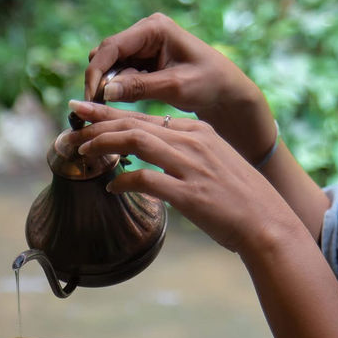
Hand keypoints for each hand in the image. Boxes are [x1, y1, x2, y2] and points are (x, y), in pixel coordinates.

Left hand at [66, 100, 300, 255]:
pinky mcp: (189, 194)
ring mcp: (191, 166)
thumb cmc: (240, 199)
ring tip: (81, 152)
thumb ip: (184, 155)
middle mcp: (193, 142)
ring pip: (137, 142)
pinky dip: (124, 181)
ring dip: (104, 145)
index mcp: (197, 132)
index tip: (84, 113)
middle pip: (135, 124)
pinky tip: (110, 187)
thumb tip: (152, 159)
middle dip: (97, 124)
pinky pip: (147, 180)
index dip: (110, 115)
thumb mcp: (213, 164)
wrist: (267, 223)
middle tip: (69, 128)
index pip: (145, 117)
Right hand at [85, 13, 275, 164]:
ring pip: (111, 66)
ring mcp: (143, 46)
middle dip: (101, 80)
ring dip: (110, 86)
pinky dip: (118, 89)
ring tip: (118, 107)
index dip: (96, 72)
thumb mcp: (175, 87)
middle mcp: (145, 31)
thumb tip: (106, 91)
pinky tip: (124, 104)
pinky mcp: (143, 62)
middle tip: (100, 108)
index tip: (90, 98)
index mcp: (155, 28)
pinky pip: (120, 74)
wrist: (227, 92)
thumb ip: (140, 87)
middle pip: (107, 54)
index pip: (112, 46)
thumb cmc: (209, 84)